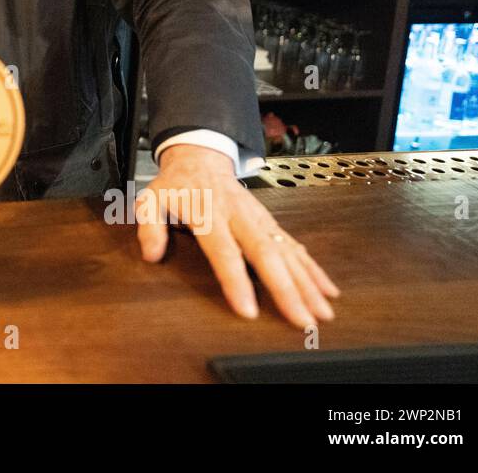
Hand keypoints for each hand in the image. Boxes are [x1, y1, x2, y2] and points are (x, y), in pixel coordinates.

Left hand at [136, 144, 339, 327]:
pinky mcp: (271, 222)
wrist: (200, 158)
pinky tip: (328, 290)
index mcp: (209, 213)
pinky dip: (314, 269)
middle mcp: (240, 216)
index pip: (224, 251)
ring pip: (287, 252)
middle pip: (266, 254)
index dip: (236, 281)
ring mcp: (260, 218)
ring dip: (307, 283)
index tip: (248, 310)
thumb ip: (149, 224)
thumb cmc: (176, 185)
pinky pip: (295, 246)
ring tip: (322, 312)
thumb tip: (151, 254)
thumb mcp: (151, 199)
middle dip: (286, 289)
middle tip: (301, 319)